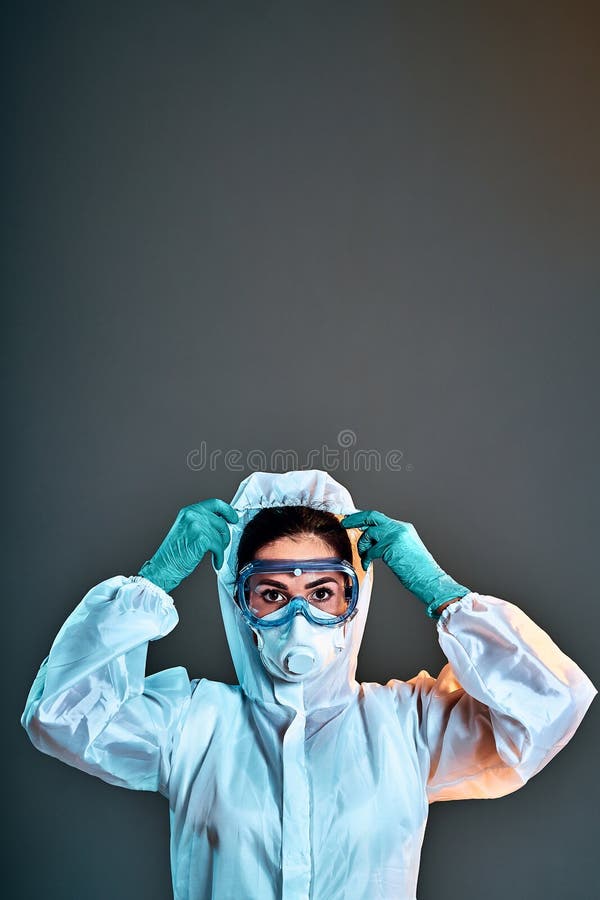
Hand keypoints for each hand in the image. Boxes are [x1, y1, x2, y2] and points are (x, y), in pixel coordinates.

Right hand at [138, 499, 238, 592]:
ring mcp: (197, 526)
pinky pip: (219, 546)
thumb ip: (201, 522)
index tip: (233, 518)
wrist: (163, 566)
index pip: (214, 504)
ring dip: (221, 548)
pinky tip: (216, 561)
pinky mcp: (201, 538)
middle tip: (222, 545)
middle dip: (225, 535)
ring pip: (221, 535)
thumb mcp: (186, 530)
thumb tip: (220, 523)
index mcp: (188, 511)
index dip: (227, 510)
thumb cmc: (173, 553)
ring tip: (216, 555)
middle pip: (220, 521)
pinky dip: (219, 556)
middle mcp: (192, 515)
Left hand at [340, 510, 470, 617]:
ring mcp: (395, 536)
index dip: (364, 518)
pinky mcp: (391, 546)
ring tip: (365, 557)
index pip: (379, 518)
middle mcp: (400, 528)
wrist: (431, 580)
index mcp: (404, 528)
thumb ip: (388, 542)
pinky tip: (367, 565)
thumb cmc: (417, 570)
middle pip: (372, 516)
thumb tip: (371, 541)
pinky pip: (371, 550)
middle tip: (345, 523)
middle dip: (356, 518)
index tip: (353, 519)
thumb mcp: (403, 550)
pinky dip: (366, 558)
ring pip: (369, 534)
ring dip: (363, 546)